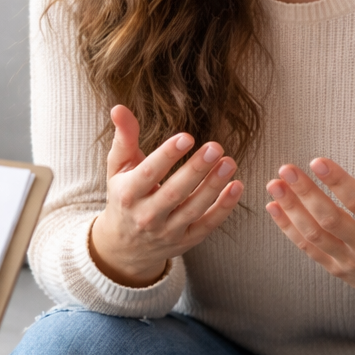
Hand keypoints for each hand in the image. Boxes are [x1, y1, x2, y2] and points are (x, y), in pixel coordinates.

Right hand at [89, 105, 242, 287]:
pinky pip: (208, 224)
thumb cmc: (124, 197)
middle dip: (196, 170)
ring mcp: (168, 231)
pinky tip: (236, 186)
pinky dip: (224, 208)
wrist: (125, 246)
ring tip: (229, 162)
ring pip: (194, 209)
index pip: (148, 173)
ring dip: (214, 186)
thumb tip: (118, 108)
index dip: (167, 155)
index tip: (187, 137)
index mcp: (128, 194)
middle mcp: (147, 216)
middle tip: (215, 147)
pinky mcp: (187, 240)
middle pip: (174, 193)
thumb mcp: (118, 168)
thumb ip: (123, 138)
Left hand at [264, 136, 354, 320]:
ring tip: (275, 184)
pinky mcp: (338, 269)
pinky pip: (309, 249)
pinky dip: (289, 228)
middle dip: (306, 193)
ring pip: (315, 235)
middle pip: (331, 219)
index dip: (338, 182)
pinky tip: (274, 207)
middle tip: (286, 168)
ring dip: (291, 209)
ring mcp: (351, 260)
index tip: (317, 161)